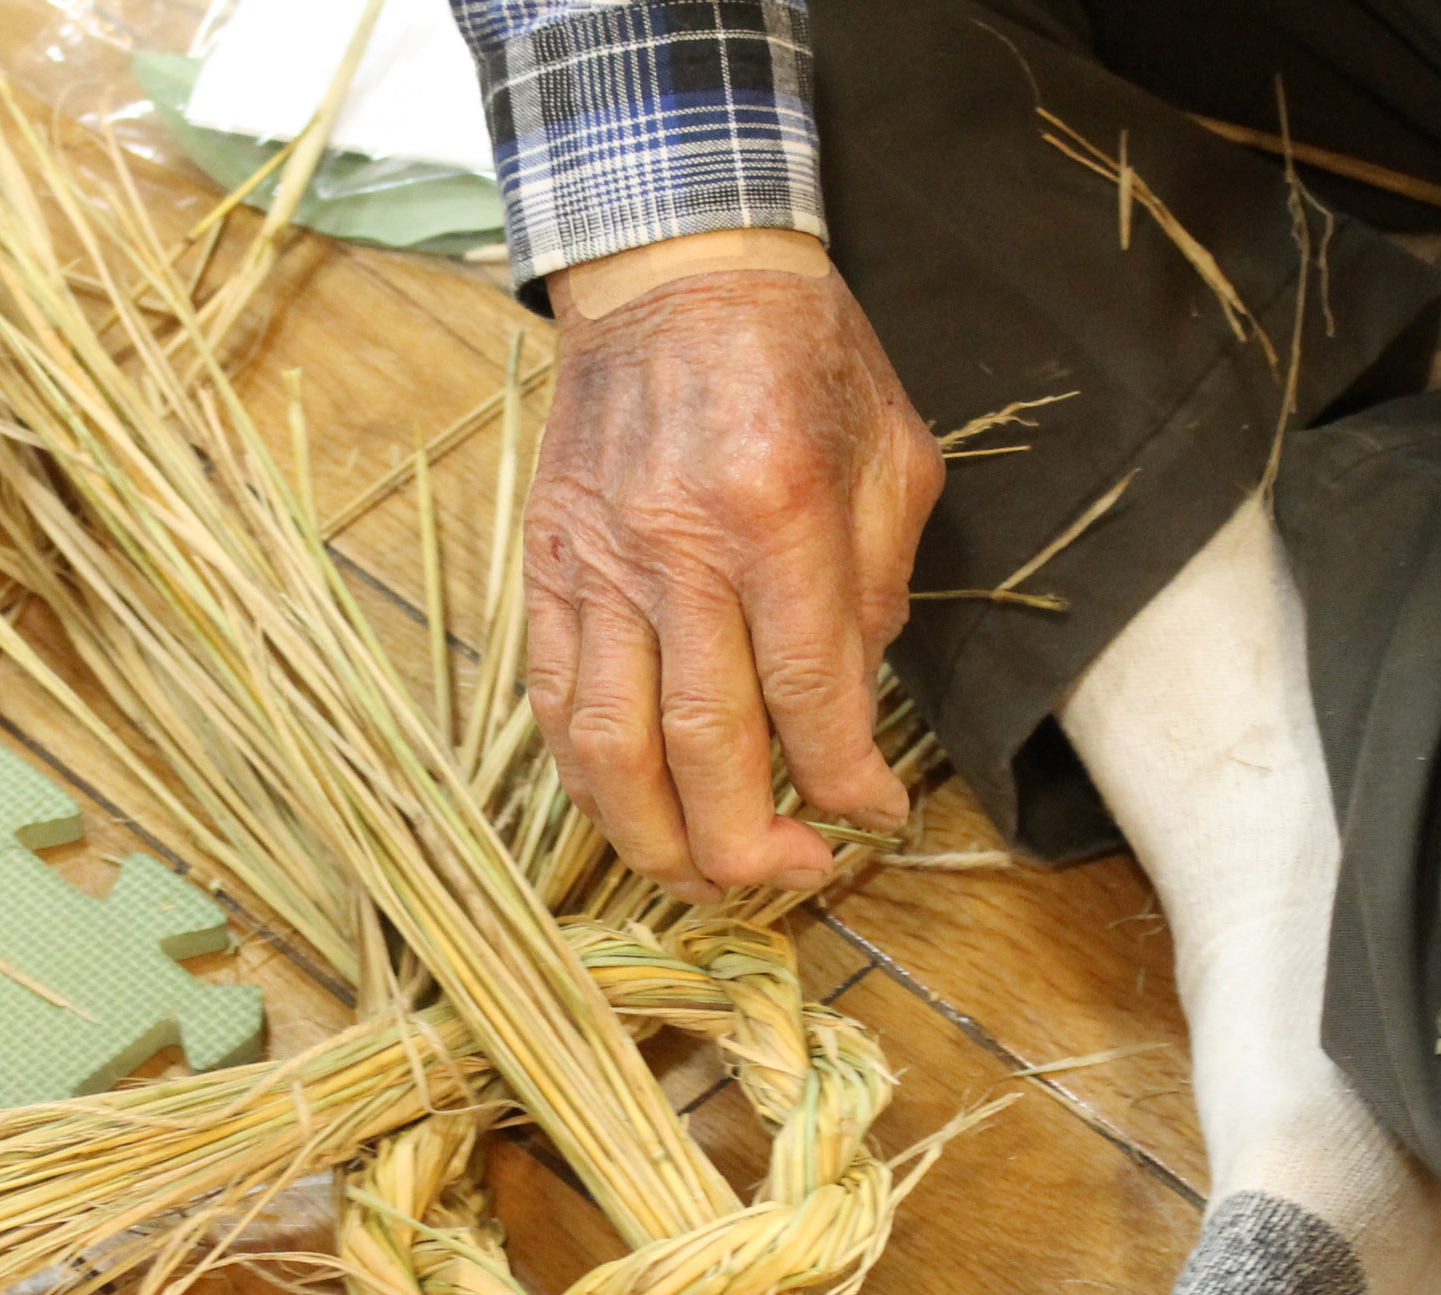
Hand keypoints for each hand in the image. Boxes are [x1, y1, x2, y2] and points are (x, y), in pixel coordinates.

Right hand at [526, 247, 941, 899]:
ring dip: (658, 842)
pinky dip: (591, 781)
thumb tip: (851, 710)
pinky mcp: (550, 569)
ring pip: (612, 748)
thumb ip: (877, 590)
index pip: (810, 696)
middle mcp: (678, 548)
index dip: (845, 784)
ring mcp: (600, 564)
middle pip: (706, 746)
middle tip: (795, 877)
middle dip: (753, 844)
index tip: (871, 818)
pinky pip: (558, 704)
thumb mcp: (890, 456)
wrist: (672, 264)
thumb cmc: (799, 354)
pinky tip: (634, 816)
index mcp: (778, 513)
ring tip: (706, 883)